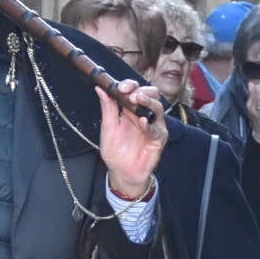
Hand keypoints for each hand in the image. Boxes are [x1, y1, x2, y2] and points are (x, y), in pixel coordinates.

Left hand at [97, 75, 164, 198]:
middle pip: (150, 94)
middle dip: (142, 91)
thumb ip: (107, 108)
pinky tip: (142, 122)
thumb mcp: (108, 128)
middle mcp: (143, 114)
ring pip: (158, 107)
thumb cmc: (115, 152)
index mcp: (129, 110)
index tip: (121, 87)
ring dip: (148, 101)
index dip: (129, 85)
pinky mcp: (159, 138)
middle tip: (131, 94)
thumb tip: (100, 89)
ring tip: (138, 101)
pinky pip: (158, 128)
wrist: (122, 172)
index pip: (134, 90)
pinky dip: (150, 124)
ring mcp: (152, 125)